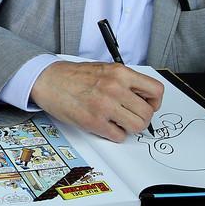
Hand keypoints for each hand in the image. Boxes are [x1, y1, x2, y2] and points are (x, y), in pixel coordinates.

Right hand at [30, 61, 163, 141]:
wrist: (48, 80)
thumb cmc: (73, 76)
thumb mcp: (104, 69)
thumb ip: (125, 81)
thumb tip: (142, 97)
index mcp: (120, 73)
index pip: (156, 91)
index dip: (154, 102)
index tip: (147, 105)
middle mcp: (115, 88)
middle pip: (148, 113)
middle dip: (142, 118)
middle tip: (131, 116)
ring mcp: (105, 106)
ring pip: (137, 127)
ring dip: (130, 128)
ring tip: (119, 122)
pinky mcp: (94, 122)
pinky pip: (119, 136)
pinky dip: (115, 134)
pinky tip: (106, 126)